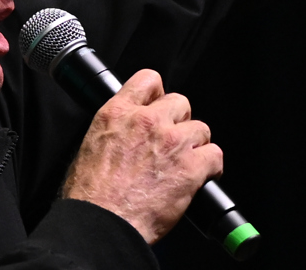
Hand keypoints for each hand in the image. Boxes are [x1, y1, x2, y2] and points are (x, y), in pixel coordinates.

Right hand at [61, 69, 222, 243]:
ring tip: (185, 163)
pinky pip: (215, 155)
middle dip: (178, 122)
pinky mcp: (190, 166)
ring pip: (201, 128)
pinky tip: (202, 176)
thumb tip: (125, 136)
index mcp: (117, 113)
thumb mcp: (90, 147)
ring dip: (195, 144)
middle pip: (180, 103)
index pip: (148, 80)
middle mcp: (147, 121)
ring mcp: (172, 142)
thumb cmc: (91, 196)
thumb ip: (114, 132)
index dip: (158, 93)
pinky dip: (211, 166)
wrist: (102, 224)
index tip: (159, 105)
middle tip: (171, 142)